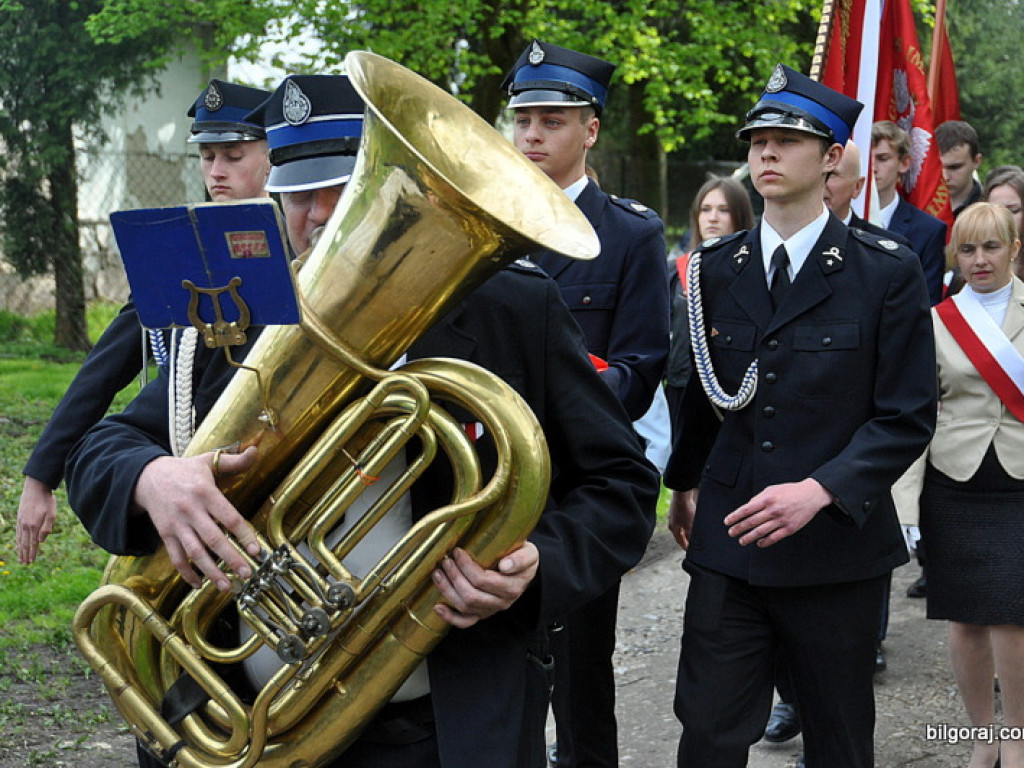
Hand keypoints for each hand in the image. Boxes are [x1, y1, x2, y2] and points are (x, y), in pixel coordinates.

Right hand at [17, 476, 56, 563]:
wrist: (35, 489)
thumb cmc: (46, 501)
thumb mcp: (52, 514)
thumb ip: (47, 528)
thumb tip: (42, 541)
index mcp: (35, 526)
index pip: (33, 544)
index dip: (32, 553)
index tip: (31, 561)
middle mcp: (26, 526)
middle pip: (25, 544)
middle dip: (25, 554)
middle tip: (25, 564)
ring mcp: (21, 522)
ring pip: (20, 539)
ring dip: (20, 549)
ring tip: (20, 558)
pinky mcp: (19, 519)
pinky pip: (17, 533)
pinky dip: (17, 540)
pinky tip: (18, 544)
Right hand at [133, 446, 261, 589]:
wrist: (145, 476)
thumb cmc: (184, 470)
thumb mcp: (208, 461)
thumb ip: (234, 461)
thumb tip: (256, 451)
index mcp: (205, 492)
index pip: (229, 517)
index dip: (244, 535)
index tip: (256, 551)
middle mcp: (191, 510)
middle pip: (213, 538)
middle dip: (231, 558)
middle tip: (247, 574)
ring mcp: (176, 525)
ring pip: (195, 552)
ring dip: (211, 572)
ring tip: (226, 587)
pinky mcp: (165, 534)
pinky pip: (175, 558)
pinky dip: (186, 573)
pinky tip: (199, 585)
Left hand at [432, 543, 538, 628]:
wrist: (525, 571)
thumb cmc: (523, 558)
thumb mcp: (529, 554)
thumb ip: (521, 559)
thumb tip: (505, 566)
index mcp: (512, 587)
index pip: (484, 581)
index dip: (467, 567)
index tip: (458, 551)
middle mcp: (501, 602)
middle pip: (471, 595)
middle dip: (455, 577)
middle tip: (447, 560)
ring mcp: (490, 610)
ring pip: (465, 607)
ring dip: (448, 590)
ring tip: (438, 573)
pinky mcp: (482, 614)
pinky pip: (465, 622)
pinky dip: (450, 617)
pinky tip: (438, 607)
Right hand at [667, 489, 697, 549]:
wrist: (682, 494)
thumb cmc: (686, 510)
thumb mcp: (691, 525)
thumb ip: (691, 535)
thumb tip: (692, 544)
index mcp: (674, 529)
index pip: (680, 541)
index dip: (685, 546)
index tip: (690, 551)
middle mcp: (672, 523)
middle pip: (680, 534)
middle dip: (686, 539)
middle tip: (692, 544)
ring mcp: (674, 516)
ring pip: (681, 527)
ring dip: (687, 531)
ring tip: (694, 534)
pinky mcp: (677, 510)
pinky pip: (682, 521)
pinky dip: (687, 524)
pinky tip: (692, 522)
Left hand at [724, 479, 831, 547]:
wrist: (810, 495)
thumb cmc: (789, 491)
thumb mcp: (772, 489)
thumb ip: (758, 498)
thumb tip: (746, 508)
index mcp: (767, 499)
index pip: (746, 510)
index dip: (734, 517)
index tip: (727, 522)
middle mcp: (773, 510)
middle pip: (751, 522)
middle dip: (738, 529)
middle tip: (731, 533)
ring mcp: (781, 520)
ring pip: (760, 532)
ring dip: (748, 538)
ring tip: (741, 541)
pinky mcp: (789, 528)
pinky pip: (774, 538)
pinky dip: (764, 542)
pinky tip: (759, 543)